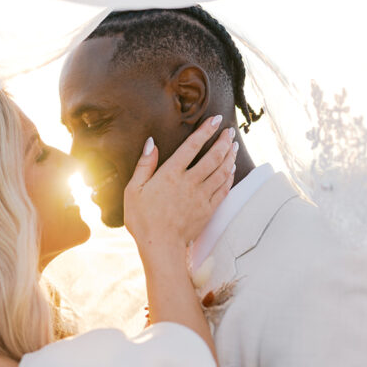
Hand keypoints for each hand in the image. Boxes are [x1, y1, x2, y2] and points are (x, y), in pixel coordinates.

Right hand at [124, 116, 236, 254]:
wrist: (160, 246)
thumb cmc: (142, 219)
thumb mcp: (134, 190)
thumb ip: (144, 165)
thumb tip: (151, 143)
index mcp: (170, 174)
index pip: (192, 146)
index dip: (206, 131)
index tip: (215, 120)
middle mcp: (190, 182)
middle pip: (213, 156)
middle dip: (223, 141)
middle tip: (229, 131)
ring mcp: (202, 197)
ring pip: (221, 171)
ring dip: (229, 156)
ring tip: (233, 146)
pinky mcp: (208, 210)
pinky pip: (223, 189)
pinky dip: (229, 176)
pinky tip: (231, 169)